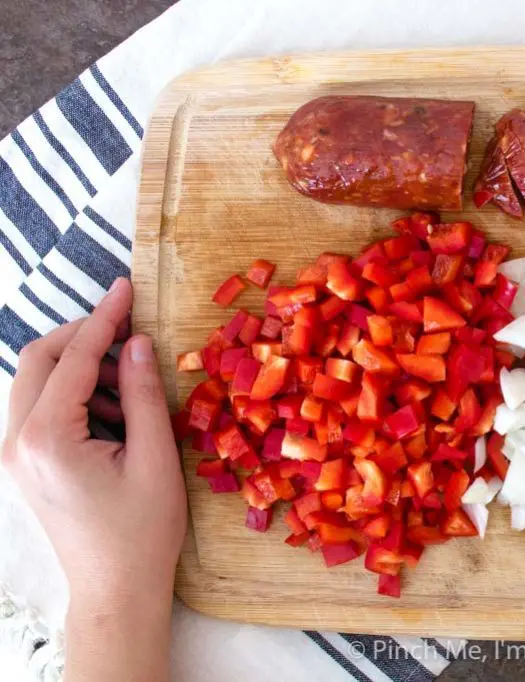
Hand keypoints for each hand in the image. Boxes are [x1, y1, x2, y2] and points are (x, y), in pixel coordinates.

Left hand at [2, 277, 184, 681]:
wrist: (115, 589)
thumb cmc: (142, 531)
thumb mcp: (155, 458)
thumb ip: (141, 394)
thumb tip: (138, 343)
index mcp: (48, 438)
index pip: (73, 358)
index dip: (103, 319)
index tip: (126, 288)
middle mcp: (17, 441)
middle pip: (37, 359)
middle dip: (82, 336)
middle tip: (129, 333)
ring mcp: (13, 455)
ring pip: (35, 382)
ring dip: (79, 368)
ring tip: (129, 388)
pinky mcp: (23, 465)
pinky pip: (38, 409)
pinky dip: (72, 395)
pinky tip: (112, 415)